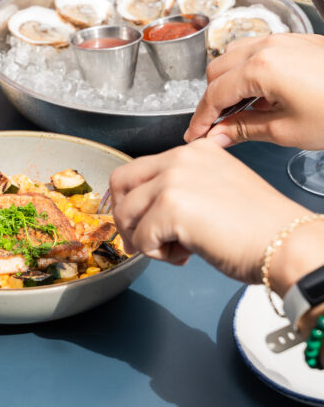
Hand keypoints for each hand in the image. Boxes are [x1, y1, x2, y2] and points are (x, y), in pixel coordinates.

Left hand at [109, 139, 308, 286]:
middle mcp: (180, 157)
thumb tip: (144, 214)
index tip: (138, 223)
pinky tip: (185, 255)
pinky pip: (141, 239)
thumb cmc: (258, 227)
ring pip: (126, 213)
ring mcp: (173, 180)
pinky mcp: (171, 206)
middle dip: (123, 216)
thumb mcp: (213, 190)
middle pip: (120, 183)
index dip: (131, 201)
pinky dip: (157, 255)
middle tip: (138, 241)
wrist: (286, 243)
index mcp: (192, 150)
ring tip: (175, 249)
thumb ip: (178, 191)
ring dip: (143, 239)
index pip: (136, 169)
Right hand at [184, 33, 323, 148]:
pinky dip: (246, 72)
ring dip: (227, 82)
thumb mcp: (286, 130)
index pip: (213, 95)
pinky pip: (256, 51)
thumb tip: (215, 137)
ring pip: (233, 56)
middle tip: (215, 126)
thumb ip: (242, 130)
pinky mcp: (297, 41)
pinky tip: (260, 95)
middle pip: (217, 70)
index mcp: (260, 68)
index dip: (200, 119)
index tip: (195, 137)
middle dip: (211, 99)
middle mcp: (267, 46)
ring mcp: (283, 40)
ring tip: (238, 111)